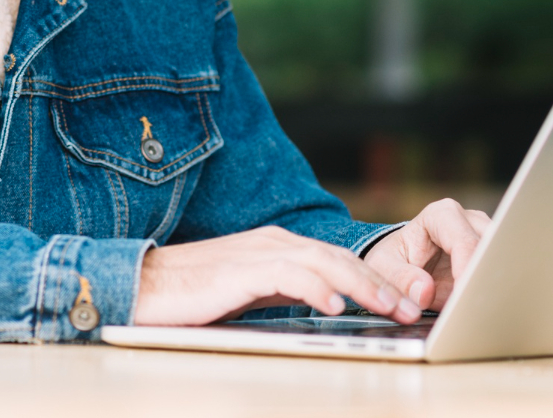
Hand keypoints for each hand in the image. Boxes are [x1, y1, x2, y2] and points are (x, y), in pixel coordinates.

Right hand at [133, 226, 423, 325]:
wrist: (142, 285)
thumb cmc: (192, 295)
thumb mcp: (249, 293)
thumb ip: (284, 292)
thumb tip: (323, 305)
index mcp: (278, 247)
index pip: (337, 259)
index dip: (373, 280)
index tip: (401, 303)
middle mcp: (274, 243)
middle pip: (340, 258)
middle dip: (380, 283)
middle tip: (409, 308)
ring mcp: (258, 253)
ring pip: (324, 262)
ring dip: (361, 285)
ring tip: (387, 307)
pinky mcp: (241, 270)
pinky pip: (288, 275)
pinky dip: (316, 288)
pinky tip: (334, 305)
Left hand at [362, 198, 491, 311]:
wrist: (404, 262)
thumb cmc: (394, 260)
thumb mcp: (383, 267)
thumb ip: (399, 278)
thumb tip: (423, 292)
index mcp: (441, 215)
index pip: (463, 241)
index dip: (467, 270)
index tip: (464, 296)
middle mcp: (469, 221)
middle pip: (491, 249)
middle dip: (486, 278)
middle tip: (478, 308)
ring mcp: (486, 237)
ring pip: (503, 261)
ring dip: (495, 286)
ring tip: (483, 311)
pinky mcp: (494, 257)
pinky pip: (504, 274)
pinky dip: (497, 292)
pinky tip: (489, 310)